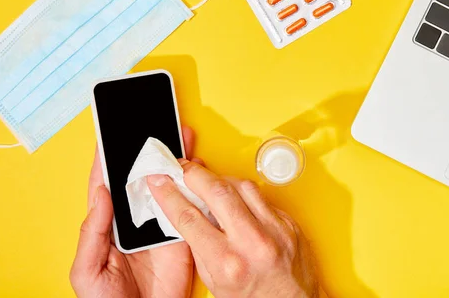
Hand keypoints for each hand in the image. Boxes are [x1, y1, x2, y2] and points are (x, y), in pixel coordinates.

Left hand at [70, 126, 198, 297]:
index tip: (111, 134)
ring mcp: (160, 225)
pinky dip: (195, 186)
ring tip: (179, 134)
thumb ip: (91, 232)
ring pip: (167, 185)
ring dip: (174, 161)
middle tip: (154, 123)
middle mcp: (136, 219)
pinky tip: (197, 167)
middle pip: (142, 177)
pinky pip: (189, 207)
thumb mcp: (87, 270)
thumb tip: (101, 193)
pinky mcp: (182, 235)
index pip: (107, 184)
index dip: (108, 158)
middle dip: (149, 149)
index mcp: (109, 224)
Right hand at [147, 160, 322, 297]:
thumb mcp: (214, 282)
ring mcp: (275, 230)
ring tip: (208, 180)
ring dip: (220, 179)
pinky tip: (235, 196)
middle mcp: (253, 243)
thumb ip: (199, 246)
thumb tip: (185, 212)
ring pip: (242, 186)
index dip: (168, 194)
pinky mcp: (289, 223)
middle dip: (193, 174)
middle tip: (182, 168)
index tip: (159, 181)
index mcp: (228, 263)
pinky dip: (244, 193)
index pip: (189, 217)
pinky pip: (262, 197)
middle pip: (216, 190)